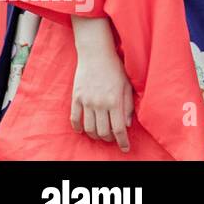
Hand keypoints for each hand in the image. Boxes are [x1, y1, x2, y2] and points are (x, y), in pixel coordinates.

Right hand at [70, 16, 133, 152]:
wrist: (96, 54)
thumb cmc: (116, 68)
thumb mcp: (128, 85)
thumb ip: (128, 105)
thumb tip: (127, 124)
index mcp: (115, 101)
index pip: (119, 128)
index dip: (123, 142)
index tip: (126, 149)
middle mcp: (100, 104)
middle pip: (103, 131)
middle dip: (109, 139)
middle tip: (114, 139)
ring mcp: (86, 102)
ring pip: (89, 128)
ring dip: (95, 135)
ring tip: (101, 135)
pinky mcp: (76, 98)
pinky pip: (75, 119)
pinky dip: (79, 128)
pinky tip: (84, 130)